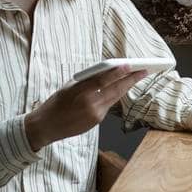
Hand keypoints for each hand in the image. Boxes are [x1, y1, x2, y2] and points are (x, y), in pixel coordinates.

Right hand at [25, 66, 148, 151]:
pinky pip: (109, 105)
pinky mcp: (97, 121)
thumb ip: (87, 80)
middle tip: (144, 70)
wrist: (47, 126)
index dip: (118, 72)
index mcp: (79, 92)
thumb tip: (106, 71)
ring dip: (127, 87)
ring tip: (138, 77)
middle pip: (115, 89)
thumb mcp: (68, 86)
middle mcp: (89, 104)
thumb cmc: (56, 102)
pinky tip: (124, 88)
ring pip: (115, 97)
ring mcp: (94, 114)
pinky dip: (115, 96)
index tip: (130, 65)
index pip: (103, 80)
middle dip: (131, 79)